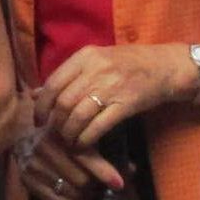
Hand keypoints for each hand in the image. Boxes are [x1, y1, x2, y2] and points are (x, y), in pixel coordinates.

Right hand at [15, 120, 112, 199]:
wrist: (23, 134)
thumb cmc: (61, 134)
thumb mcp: (81, 135)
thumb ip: (105, 149)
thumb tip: (131, 169)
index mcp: (61, 132)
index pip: (86, 157)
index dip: (104, 172)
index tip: (119, 184)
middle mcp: (45, 148)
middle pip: (81, 180)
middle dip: (93, 185)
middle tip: (98, 185)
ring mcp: (33, 165)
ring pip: (71, 192)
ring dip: (84, 195)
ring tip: (88, 191)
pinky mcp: (27, 181)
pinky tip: (78, 199)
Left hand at [38, 43, 194, 153]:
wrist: (165, 67)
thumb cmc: (128, 63)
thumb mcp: (96, 61)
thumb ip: (66, 76)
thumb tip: (34, 94)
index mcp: (85, 56)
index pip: (53, 83)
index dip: (42, 106)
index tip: (39, 120)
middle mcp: (96, 69)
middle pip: (63, 102)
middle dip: (56, 123)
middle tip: (56, 134)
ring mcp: (112, 86)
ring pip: (78, 116)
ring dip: (69, 134)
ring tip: (69, 141)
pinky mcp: (126, 104)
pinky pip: (98, 126)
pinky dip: (86, 139)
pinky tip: (83, 144)